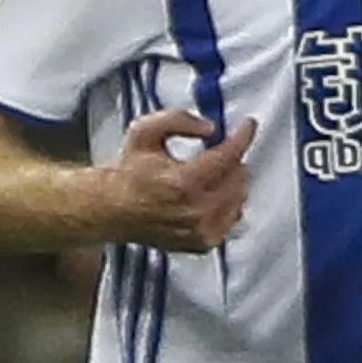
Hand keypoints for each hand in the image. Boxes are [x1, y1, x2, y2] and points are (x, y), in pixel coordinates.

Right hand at [79, 111, 255, 253]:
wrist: (113, 209)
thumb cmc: (130, 172)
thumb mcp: (145, 132)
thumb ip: (178, 120)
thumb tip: (211, 128)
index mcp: (183, 182)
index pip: (228, 156)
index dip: (242, 136)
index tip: (248, 125)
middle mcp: (196, 210)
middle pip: (239, 176)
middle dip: (232, 159)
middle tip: (218, 152)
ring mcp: (202, 230)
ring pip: (240, 197)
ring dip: (232, 181)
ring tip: (212, 174)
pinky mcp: (204, 242)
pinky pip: (233, 218)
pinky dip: (228, 203)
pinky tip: (211, 195)